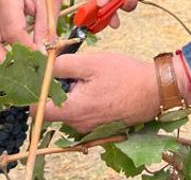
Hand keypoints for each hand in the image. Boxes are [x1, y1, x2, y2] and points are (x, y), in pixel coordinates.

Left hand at [43, 52, 160, 131]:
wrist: (155, 90)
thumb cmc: (125, 75)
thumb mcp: (92, 62)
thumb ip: (63, 64)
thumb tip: (43, 64)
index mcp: (73, 110)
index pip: (37, 110)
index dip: (36, 91)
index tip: (43, 75)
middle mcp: (78, 124)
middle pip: (54, 108)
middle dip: (58, 88)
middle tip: (73, 70)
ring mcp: (89, 127)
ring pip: (69, 109)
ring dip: (73, 93)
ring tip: (91, 77)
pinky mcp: (99, 126)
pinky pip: (83, 112)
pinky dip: (85, 99)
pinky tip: (99, 86)